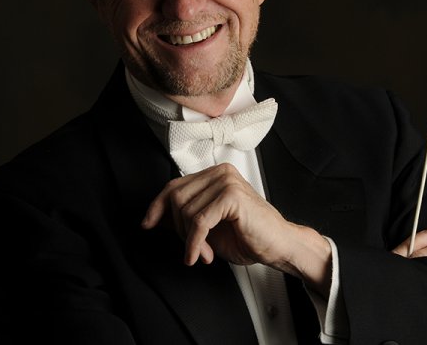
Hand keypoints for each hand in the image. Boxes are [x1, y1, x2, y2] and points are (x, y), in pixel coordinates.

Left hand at [141, 163, 331, 294]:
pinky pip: (199, 222)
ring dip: (191, 240)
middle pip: (176, 198)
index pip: (174, 185)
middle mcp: (220, 172)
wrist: (279, 245)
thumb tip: (155, 218)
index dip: (157, 206)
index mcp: (215, 175)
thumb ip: (186, 218)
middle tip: (194, 248)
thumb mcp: (209, 227)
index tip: (147, 224)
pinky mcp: (231, 196)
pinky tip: (203, 255)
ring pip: (186, 211)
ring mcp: (226, 181)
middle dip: (178, 229)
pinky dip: (196, 243)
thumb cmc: (249, 236)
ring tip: (206, 252)